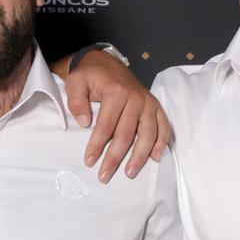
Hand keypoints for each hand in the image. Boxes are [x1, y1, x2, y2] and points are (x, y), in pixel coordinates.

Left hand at [65, 50, 171, 181]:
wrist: (106, 63)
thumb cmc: (90, 75)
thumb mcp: (76, 82)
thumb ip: (76, 101)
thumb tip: (85, 122)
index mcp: (116, 92)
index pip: (106, 125)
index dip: (97, 145)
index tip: (89, 161)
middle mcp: (136, 98)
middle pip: (126, 134)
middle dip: (115, 157)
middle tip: (104, 176)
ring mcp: (148, 103)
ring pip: (147, 134)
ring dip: (139, 156)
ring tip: (130, 173)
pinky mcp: (155, 106)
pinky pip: (163, 126)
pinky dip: (161, 142)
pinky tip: (155, 157)